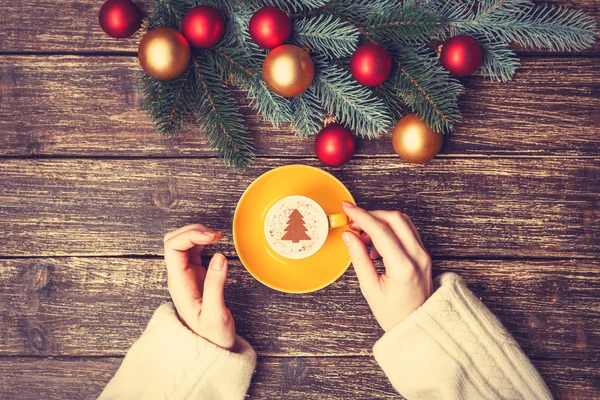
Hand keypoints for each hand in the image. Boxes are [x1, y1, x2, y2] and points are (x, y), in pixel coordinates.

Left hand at [163, 224, 235, 349]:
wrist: (212, 350)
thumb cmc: (213, 337)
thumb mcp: (216, 314)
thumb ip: (215, 285)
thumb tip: (219, 257)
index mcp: (179, 284)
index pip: (174, 247)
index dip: (192, 235)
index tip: (214, 237)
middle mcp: (179, 277)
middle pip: (174, 240)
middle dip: (193, 230)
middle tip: (216, 235)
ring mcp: (186, 275)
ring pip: (182, 242)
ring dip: (197, 233)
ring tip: (217, 236)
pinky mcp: (195, 275)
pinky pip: (193, 250)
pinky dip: (203, 241)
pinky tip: (215, 242)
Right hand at [341, 202, 433, 331]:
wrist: (418, 326)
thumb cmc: (394, 314)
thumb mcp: (370, 288)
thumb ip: (359, 258)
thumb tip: (349, 235)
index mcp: (404, 267)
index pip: (381, 230)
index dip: (361, 216)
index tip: (347, 209)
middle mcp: (418, 257)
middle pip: (395, 219)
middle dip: (371, 215)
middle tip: (353, 222)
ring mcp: (423, 254)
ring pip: (402, 222)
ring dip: (381, 221)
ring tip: (363, 237)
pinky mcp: (423, 254)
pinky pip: (407, 231)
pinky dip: (390, 229)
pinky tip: (376, 244)